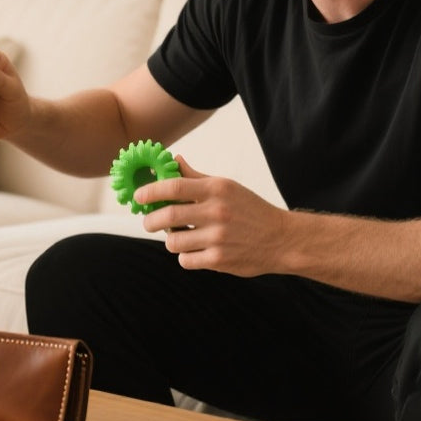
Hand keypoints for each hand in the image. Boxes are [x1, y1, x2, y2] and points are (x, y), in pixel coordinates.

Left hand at [133, 155, 289, 276]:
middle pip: (167, 216)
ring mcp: (218, 238)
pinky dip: (185, 256)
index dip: (150, 191)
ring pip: (172, 242)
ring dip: (170, 240)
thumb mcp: (226, 187)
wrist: (282, 239)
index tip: (138, 197)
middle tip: (148, 222)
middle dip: (150, 221)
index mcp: (216, 190)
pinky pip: (185, 260)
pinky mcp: (219, 260)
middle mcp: (216, 212)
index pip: (174, 187)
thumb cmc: (250, 210)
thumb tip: (173, 160)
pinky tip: (195, 250)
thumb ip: (196, 177)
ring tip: (179, 237)